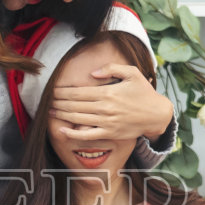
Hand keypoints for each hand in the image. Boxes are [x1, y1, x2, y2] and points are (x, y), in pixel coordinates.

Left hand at [50, 64, 173, 142]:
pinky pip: (88, 135)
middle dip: (59, 102)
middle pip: (76, 105)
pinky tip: (62, 130)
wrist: (156, 114)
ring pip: (79, 119)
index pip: (79, 92)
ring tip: (50, 112)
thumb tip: (93, 73)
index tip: (54, 90)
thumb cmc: (144, 92)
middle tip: (48, 100)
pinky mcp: (110, 133)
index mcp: (108, 92)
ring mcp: (107, 122)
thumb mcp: (132, 72)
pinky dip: (74, 134)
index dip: (64, 91)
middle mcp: (105, 107)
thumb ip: (111, 69)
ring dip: (63, 115)